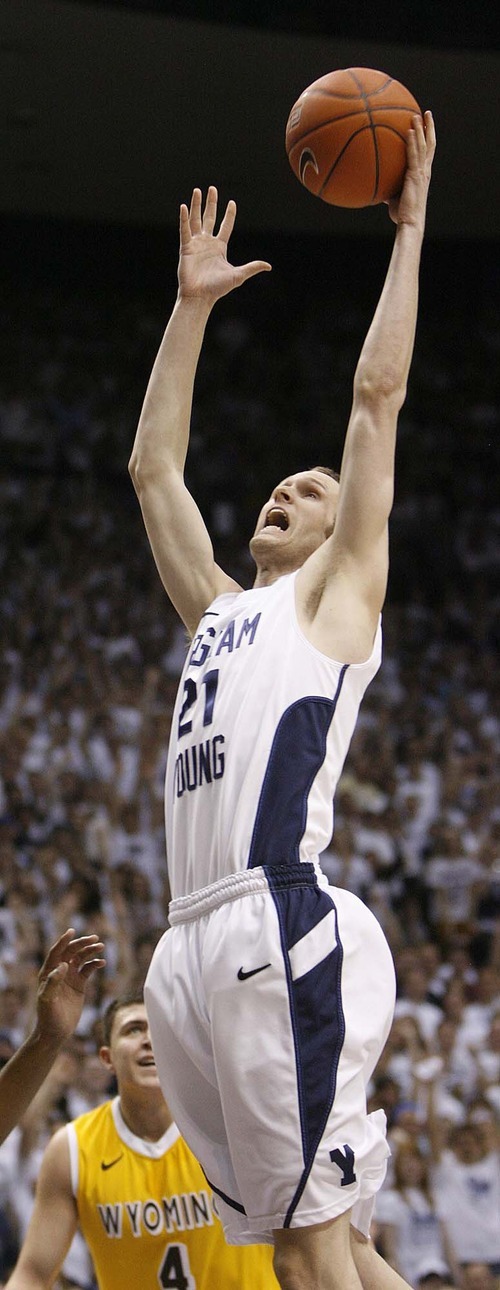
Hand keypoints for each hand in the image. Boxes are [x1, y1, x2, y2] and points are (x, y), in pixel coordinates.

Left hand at [35, 928, 105, 1044]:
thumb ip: (53, 981)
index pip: (56, 952)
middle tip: (95, 939)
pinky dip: (95, 964)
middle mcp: (59, 972)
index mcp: (48, 973)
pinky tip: (101, 963)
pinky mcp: (79, 984)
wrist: (55, 1032)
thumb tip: (64, 964)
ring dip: (90, 951)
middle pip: (71, 952)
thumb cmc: (48, 1017)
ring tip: (100, 946)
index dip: (63, 941)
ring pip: (81, 958)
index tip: (72, 931)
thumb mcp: (48, 1000)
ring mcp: (70, 977)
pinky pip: (88, 970)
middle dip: (82, 943)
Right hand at [177, 186, 270, 303]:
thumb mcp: (238, 275)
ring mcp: (196, 244)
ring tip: (197, 190)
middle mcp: (208, 243)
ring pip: (196, 220)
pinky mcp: (186, 248)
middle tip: (212, 188)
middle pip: (210, 218)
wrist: (200, 296)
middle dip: (211, 203)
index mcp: (220, 247)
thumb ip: (252, 267)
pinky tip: (184, 207)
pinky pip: (185, 230)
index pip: (226, 226)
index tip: (232, 203)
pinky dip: (184, 219)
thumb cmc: (218, 288)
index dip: (229, 215)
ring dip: (196, 205)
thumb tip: (268, 266)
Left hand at [387, 110, 435, 229]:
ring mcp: (421, 173)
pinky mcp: (415, 176)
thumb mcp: (394, 196)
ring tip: (416, 115)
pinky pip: (414, 155)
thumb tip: (374, 183)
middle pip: (430, 144)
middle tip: (426, 113)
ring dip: (420, 129)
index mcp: (422, 174)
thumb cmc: (402, 214)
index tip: (426, 125)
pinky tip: (409, 131)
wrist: (410, 222)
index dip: (428, 137)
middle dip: (429, 127)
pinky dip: (412, 142)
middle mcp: (425, 171)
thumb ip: (387, 186)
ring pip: (423, 146)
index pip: (427, 152)